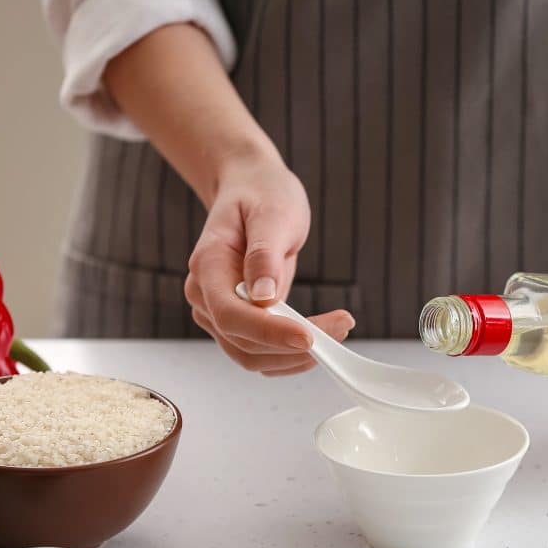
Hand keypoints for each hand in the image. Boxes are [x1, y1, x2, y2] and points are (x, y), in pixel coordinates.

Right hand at [184, 153, 354, 375]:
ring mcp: (218, 313)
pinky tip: (323, 336)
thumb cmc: (261, 195)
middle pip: (243, 343)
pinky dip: (292, 355)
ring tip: (339, 329)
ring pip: (253, 356)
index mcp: (208, 266)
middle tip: (342, 326)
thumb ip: (264, 254)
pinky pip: (262, 352)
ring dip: (296, 356)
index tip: (309, 336)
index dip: (269, 332)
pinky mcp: (239, 322)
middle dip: (293, 346)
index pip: (231, 315)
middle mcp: (205, 296)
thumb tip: (264, 297)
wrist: (252, 190)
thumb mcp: (272, 213)